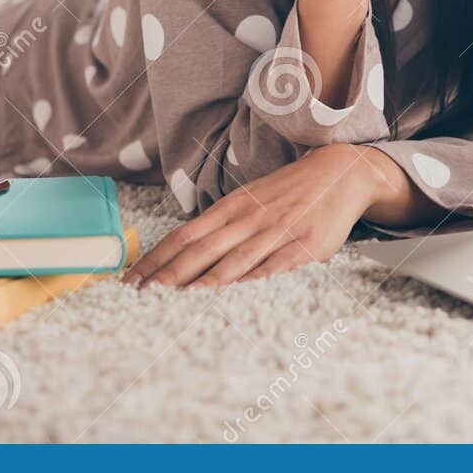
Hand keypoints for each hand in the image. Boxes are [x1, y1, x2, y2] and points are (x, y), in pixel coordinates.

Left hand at [123, 143, 403, 287]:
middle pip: (202, 249)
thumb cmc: (289, 191)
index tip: (133, 279)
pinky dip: (253, 279)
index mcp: (232, 206)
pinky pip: (274, 266)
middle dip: (170, 273)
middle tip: (142, 294)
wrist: (340, 173)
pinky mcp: (305, 245)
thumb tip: (184, 252)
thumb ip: (223, 225)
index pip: (185, 235)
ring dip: (204, 281)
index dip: (158, 257)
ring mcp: (278, 231)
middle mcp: (250, 217)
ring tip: (178, 299)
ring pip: (235, 259)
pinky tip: (234, 293)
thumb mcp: (251, 199)